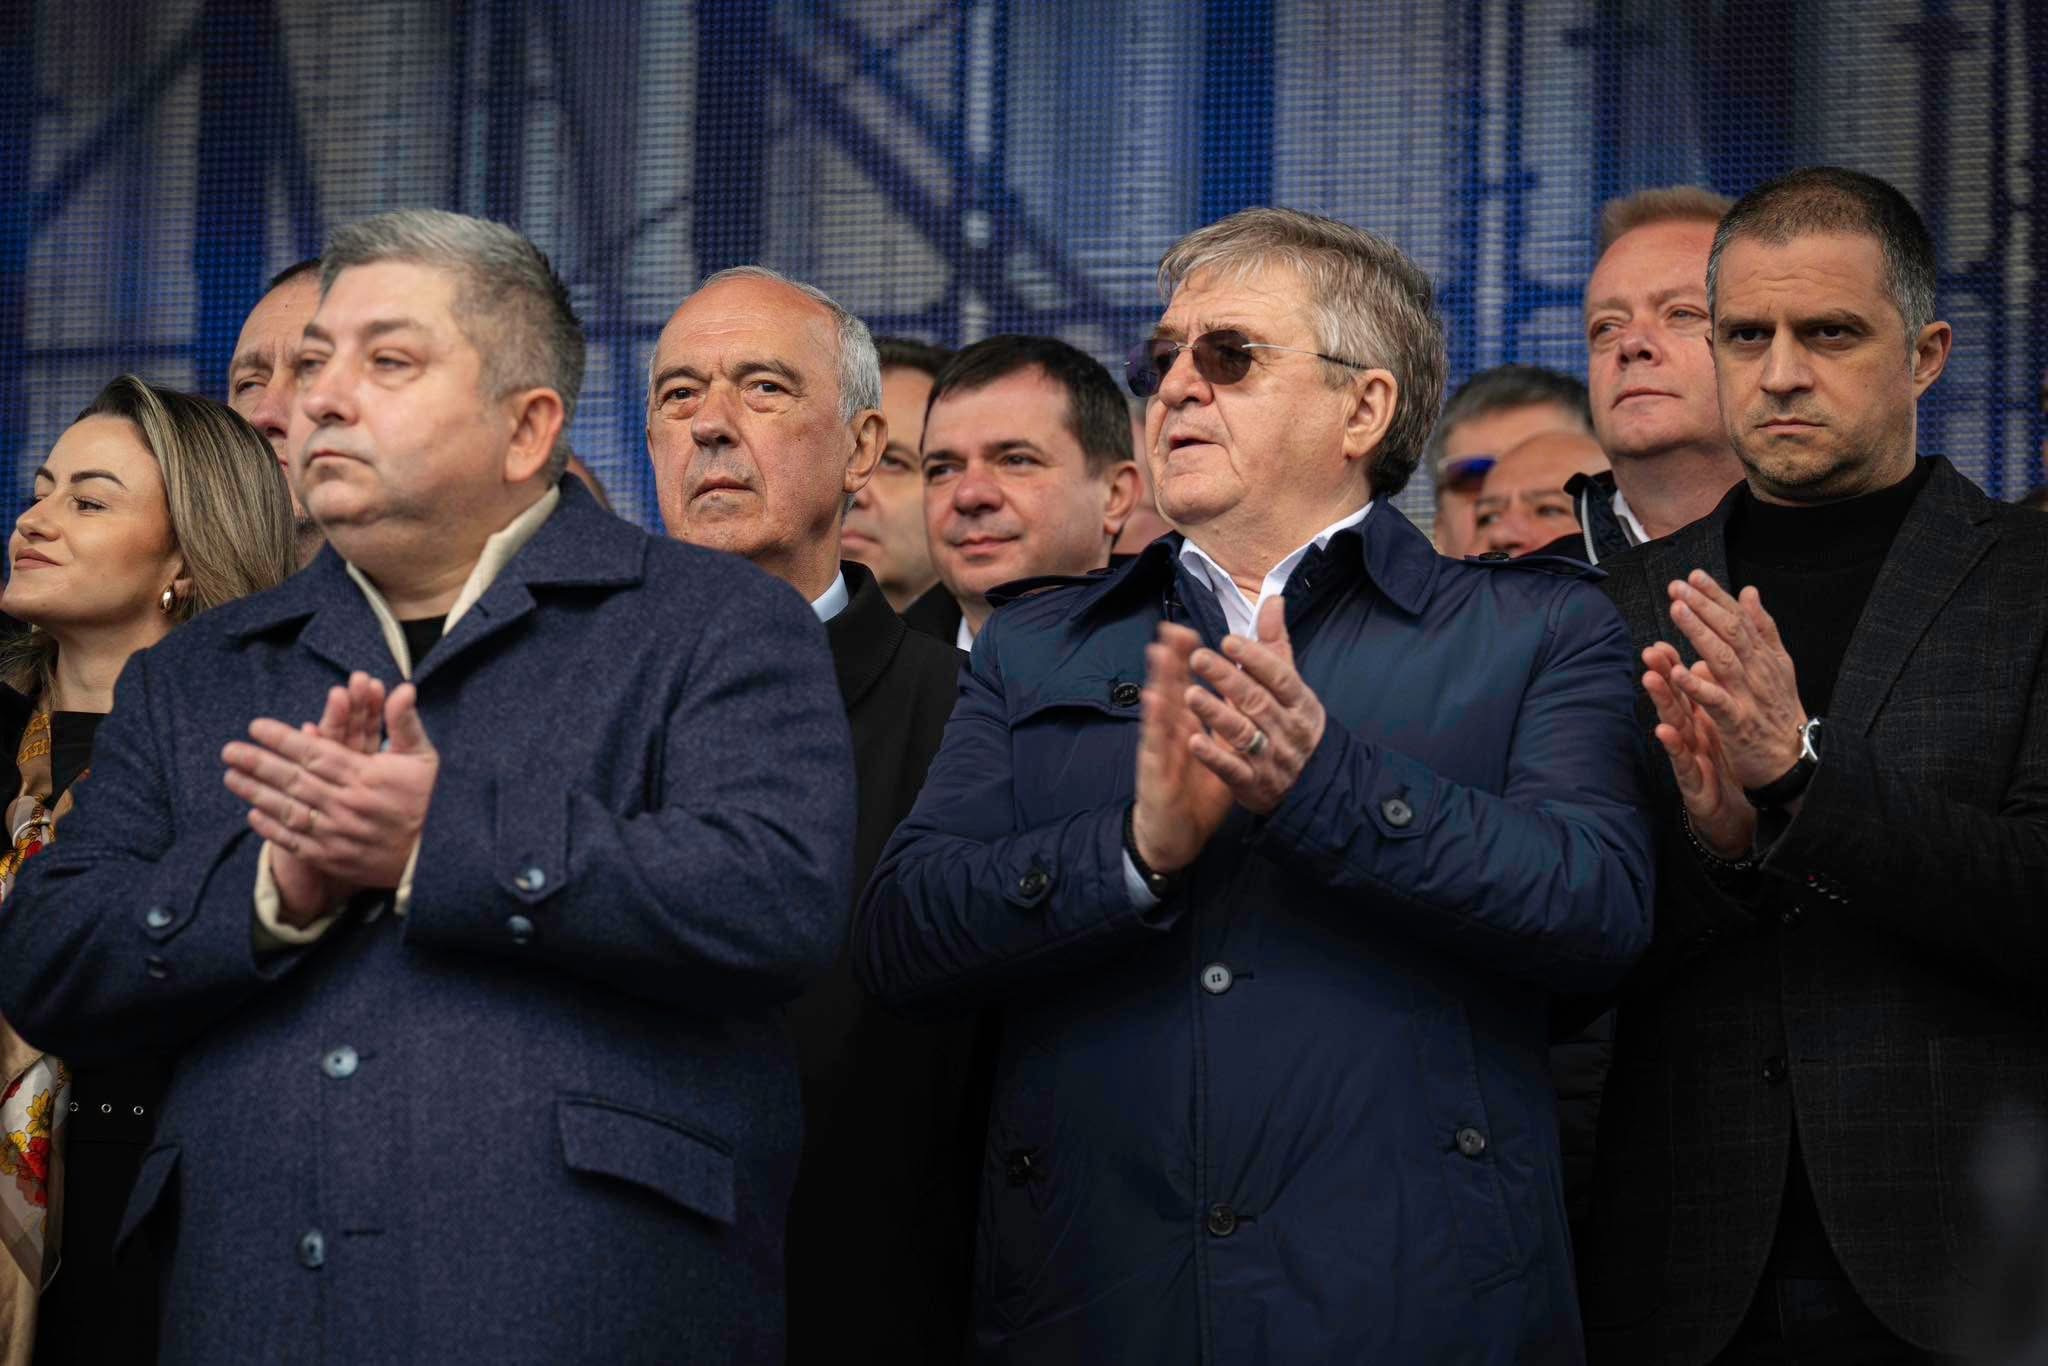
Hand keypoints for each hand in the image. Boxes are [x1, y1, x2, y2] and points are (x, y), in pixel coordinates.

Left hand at [223, 673, 438, 926]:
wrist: (441, 857)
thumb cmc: (432, 800)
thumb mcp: (425, 757)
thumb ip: (405, 723)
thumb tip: (402, 689)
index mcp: (367, 776)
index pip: (315, 752)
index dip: (283, 738)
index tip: (256, 727)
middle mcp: (347, 804)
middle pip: (293, 779)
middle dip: (258, 762)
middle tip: (229, 750)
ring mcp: (338, 834)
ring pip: (288, 810)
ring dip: (255, 793)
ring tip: (231, 777)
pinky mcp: (334, 858)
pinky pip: (294, 842)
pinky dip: (271, 829)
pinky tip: (252, 815)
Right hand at [1132, 622, 1232, 872]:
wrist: (1176, 834)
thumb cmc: (1196, 791)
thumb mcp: (1220, 752)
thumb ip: (1228, 720)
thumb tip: (1243, 693)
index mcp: (1187, 724)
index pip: (1189, 685)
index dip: (1190, 659)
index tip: (1193, 629)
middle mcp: (1171, 731)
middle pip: (1171, 688)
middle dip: (1173, 658)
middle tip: (1173, 626)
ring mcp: (1160, 748)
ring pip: (1160, 709)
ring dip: (1159, 680)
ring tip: (1159, 651)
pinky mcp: (1155, 770)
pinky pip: (1156, 744)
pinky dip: (1154, 721)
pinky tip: (1153, 701)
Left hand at [1183, 597, 1328, 814]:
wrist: (1313, 783)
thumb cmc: (1292, 723)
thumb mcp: (1290, 686)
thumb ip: (1275, 645)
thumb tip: (1273, 600)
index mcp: (1301, 703)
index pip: (1280, 677)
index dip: (1255, 658)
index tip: (1228, 641)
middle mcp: (1288, 730)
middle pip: (1257, 701)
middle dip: (1227, 679)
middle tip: (1197, 658)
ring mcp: (1272, 758)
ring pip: (1243, 733)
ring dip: (1215, 713)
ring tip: (1190, 694)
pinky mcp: (1254, 783)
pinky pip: (1233, 769)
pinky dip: (1213, 756)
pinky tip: (1193, 740)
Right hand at [1642, 642, 1755, 858]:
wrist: (1734, 814)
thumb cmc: (1723, 768)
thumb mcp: (1718, 727)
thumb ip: (1707, 696)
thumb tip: (1697, 664)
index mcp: (1701, 717)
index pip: (1686, 683)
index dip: (1676, 658)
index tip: (1667, 638)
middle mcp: (1691, 731)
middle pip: (1675, 697)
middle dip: (1662, 672)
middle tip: (1650, 649)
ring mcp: (1689, 754)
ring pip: (1673, 722)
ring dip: (1661, 700)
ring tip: (1650, 678)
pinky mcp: (1692, 780)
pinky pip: (1682, 760)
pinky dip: (1672, 745)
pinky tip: (1663, 731)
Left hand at [1663, 571, 1807, 788]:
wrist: (1796, 761)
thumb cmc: (1779, 712)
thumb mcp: (1777, 665)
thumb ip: (1762, 629)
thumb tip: (1749, 592)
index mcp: (1764, 657)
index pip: (1738, 619)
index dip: (1716, 596)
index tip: (1693, 576)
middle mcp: (1758, 671)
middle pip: (1730, 632)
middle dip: (1703, 606)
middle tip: (1678, 586)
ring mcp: (1748, 696)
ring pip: (1722, 658)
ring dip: (1698, 632)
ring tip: (1677, 610)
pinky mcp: (1738, 723)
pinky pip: (1716, 701)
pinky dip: (1697, 685)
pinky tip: (1676, 671)